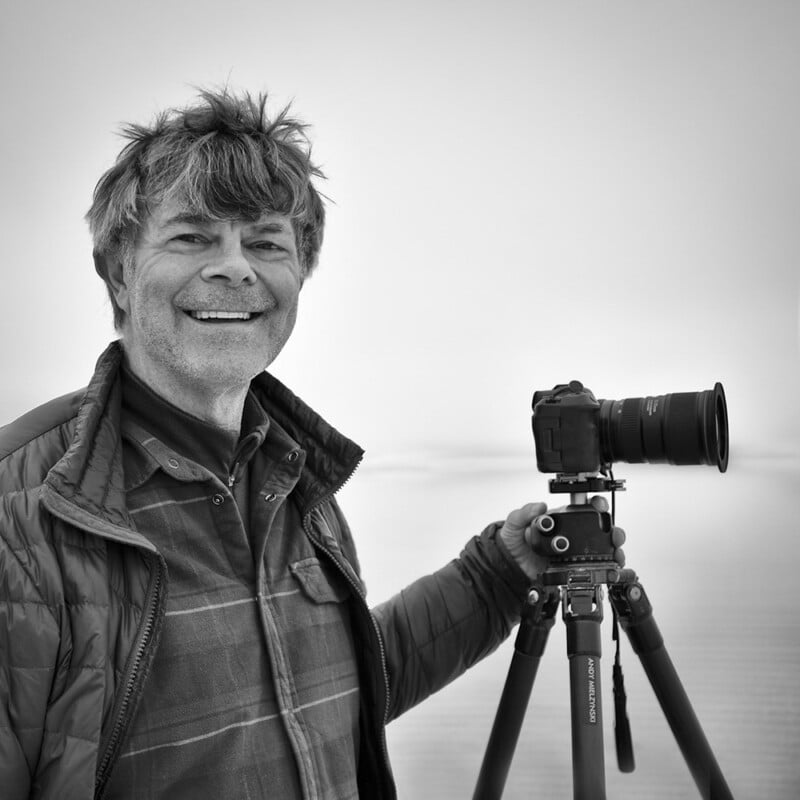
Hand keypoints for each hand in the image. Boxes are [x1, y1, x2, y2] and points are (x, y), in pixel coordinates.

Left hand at [498, 497, 625, 582]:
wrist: (508, 568)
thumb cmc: (511, 543)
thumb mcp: (513, 524)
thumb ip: (523, 513)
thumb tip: (539, 506)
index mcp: (557, 521)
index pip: (580, 509)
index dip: (594, 505)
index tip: (599, 505)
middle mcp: (568, 536)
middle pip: (597, 529)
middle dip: (611, 528)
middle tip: (614, 532)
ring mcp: (572, 553)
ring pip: (600, 547)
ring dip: (612, 547)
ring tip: (616, 549)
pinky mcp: (572, 569)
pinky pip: (593, 567)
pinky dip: (606, 566)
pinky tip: (611, 565)